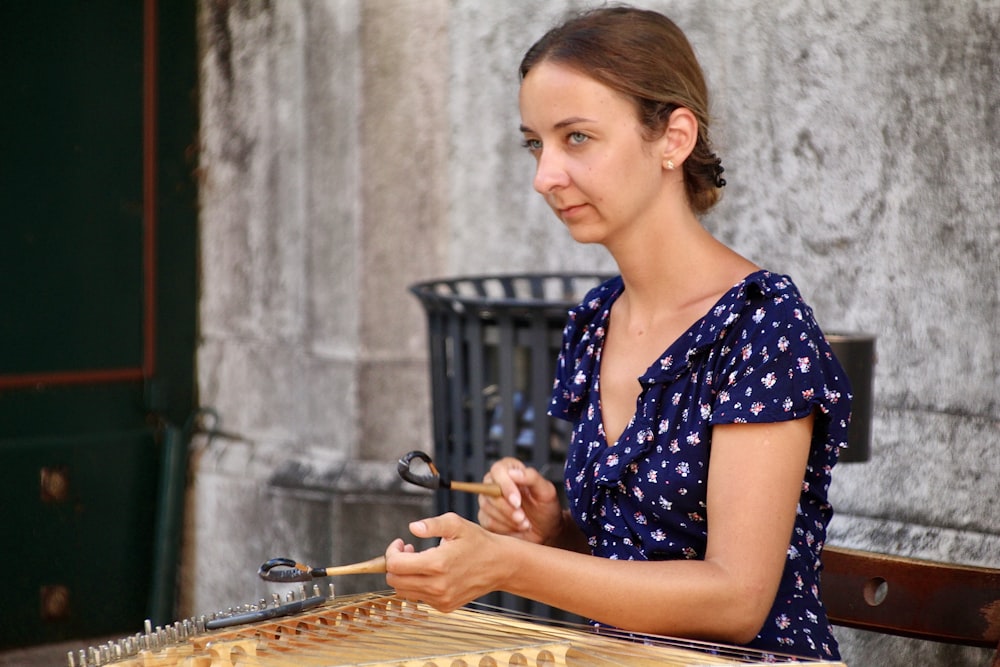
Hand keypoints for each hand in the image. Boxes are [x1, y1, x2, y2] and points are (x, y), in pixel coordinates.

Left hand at [385, 513, 505, 611]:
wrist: (500, 565)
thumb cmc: (478, 542)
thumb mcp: (456, 524)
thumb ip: (431, 524)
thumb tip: (413, 528)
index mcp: (437, 564)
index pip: (395, 565)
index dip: (391, 552)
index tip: (401, 543)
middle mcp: (437, 586)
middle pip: (395, 581)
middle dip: (394, 564)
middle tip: (408, 550)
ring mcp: (441, 599)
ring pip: (404, 591)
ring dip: (404, 575)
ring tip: (419, 560)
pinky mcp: (445, 606)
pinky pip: (419, 597)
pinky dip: (418, 585)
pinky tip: (430, 572)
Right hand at [478, 458, 561, 544]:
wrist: (546, 530)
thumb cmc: (546, 508)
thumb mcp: (546, 491)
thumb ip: (532, 477)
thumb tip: (513, 472)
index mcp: (510, 469)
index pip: (498, 470)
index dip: (506, 486)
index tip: (517, 501)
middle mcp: (496, 482)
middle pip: (489, 490)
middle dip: (507, 508)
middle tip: (522, 517)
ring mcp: (489, 499)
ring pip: (487, 507)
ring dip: (507, 519)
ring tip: (523, 522)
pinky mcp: (486, 516)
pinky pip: (487, 522)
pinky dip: (503, 528)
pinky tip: (516, 527)